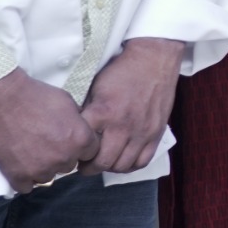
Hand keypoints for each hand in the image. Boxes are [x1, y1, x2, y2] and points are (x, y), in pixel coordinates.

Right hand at [0, 68, 96, 190]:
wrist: (2, 98)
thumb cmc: (36, 96)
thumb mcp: (68, 103)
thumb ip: (78, 122)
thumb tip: (82, 131)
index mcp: (81, 140)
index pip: (90, 153)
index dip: (79, 146)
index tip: (68, 140)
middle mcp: (64, 158)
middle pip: (69, 165)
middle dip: (61, 156)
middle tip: (46, 142)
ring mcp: (41, 170)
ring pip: (48, 177)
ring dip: (42, 167)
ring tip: (30, 150)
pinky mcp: (18, 176)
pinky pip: (26, 186)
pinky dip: (23, 177)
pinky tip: (20, 163)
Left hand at [80, 37, 187, 173]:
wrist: (154, 58)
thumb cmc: (122, 70)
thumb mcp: (95, 87)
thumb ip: (87, 111)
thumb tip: (75, 131)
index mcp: (103, 112)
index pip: (82, 144)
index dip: (73, 151)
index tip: (71, 151)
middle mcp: (122, 126)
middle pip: (102, 162)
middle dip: (89, 167)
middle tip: (84, 163)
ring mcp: (141, 131)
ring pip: (121, 166)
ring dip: (109, 168)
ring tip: (103, 161)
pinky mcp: (156, 133)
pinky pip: (142, 162)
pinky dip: (130, 166)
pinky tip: (122, 159)